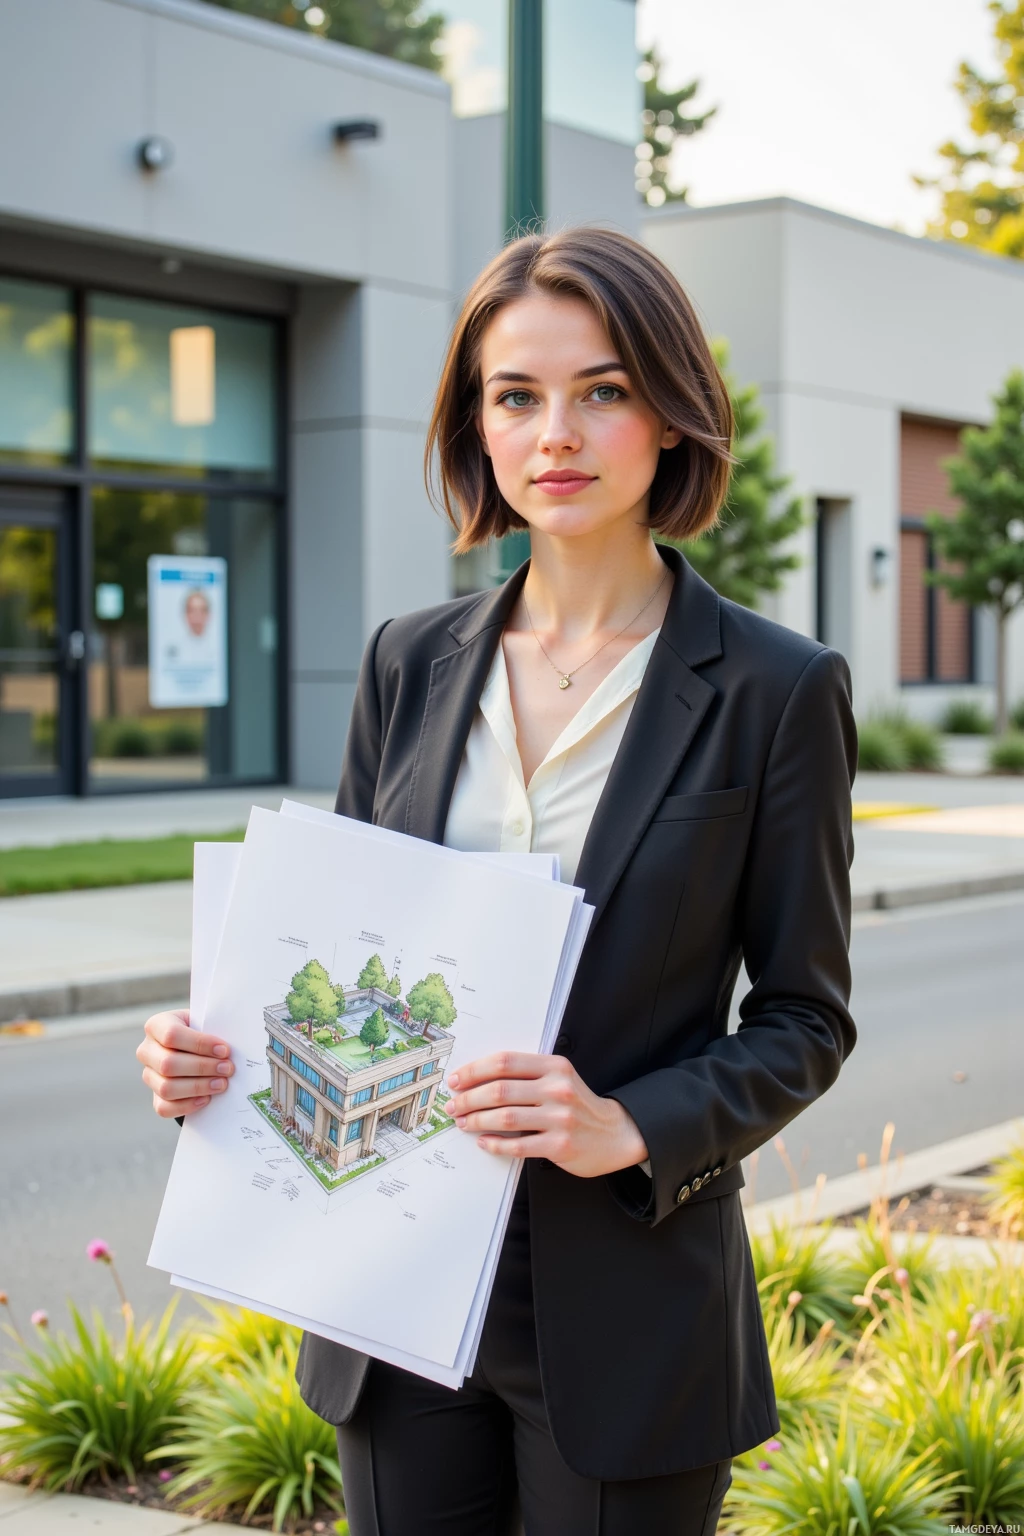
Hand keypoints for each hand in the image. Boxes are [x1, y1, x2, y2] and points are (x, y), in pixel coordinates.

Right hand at [136, 1008, 233, 1117]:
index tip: (224, 1050)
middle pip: (168, 1064)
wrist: (195, 1049)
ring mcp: (149, 1075)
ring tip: (221, 1083)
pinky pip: (165, 1108)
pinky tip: (207, 1098)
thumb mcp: (205, 1022)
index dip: (199, 1044)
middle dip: (202, 1068)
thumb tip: (229, 1050)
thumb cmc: (203, 1032)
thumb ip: (214, 1030)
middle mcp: (147, 1051)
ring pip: (166, 1088)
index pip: (171, 1035)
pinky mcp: (155, 1097)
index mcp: (157, 1025)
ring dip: (198, 1087)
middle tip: (227, 1069)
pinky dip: (188, 1105)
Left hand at [445, 1052, 647, 1178]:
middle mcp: (557, 1089)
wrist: (615, 1133)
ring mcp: (559, 1118)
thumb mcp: (559, 1077)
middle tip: (454, 1106)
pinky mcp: (559, 1146)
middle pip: (500, 1090)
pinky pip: (517, 1145)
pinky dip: (495, 1144)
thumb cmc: (578, 1104)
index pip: (505, 1062)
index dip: (475, 1070)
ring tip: (463, 1123)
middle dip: (469, 1098)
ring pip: (505, 1117)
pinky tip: (483, 1142)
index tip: (456, 1080)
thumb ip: (527, 1074)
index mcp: (554, 1066)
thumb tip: (477, 1079)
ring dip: (477, 1120)